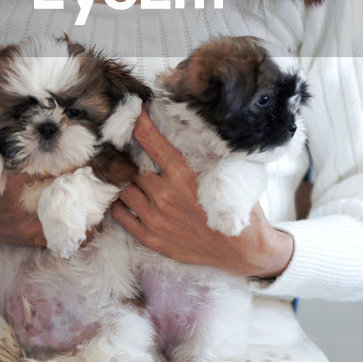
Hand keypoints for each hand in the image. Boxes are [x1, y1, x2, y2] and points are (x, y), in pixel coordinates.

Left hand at [111, 110, 293, 278]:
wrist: (242, 249)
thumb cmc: (236, 208)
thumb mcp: (225, 174)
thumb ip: (204, 155)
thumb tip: (190, 130)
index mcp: (183, 175)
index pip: (151, 141)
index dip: (138, 124)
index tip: (133, 112)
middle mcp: (165, 195)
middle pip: (132, 166)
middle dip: (128, 155)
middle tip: (126, 148)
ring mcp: (156, 218)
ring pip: (124, 190)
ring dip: (124, 181)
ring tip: (126, 174)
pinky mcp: (152, 237)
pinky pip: (121, 217)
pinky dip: (119, 205)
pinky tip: (125, 198)